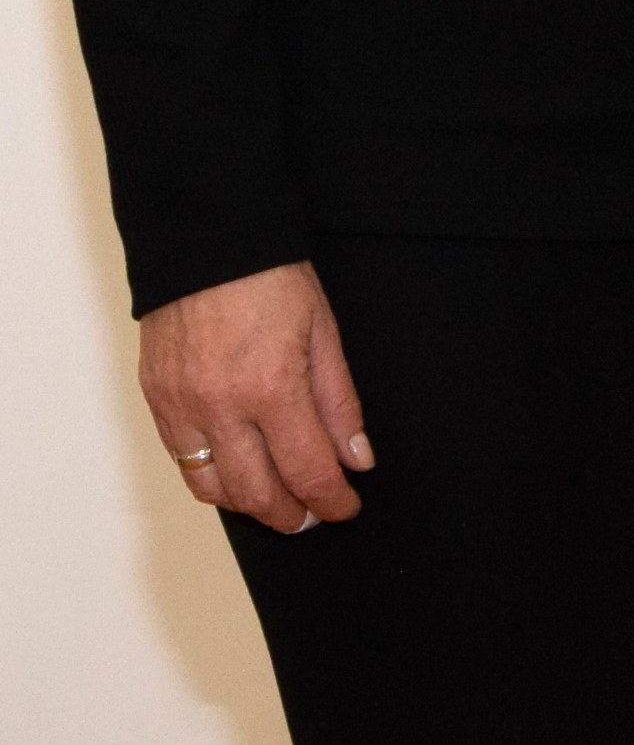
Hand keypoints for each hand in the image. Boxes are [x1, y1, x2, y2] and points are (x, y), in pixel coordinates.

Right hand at [140, 260, 372, 531]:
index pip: (306, 471)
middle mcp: (221, 408)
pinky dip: (211, 478)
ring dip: (248, 504)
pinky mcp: (157, 400)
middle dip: (291, 514)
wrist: (207, 239)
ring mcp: (182, 407)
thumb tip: (356, 460)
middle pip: (257, 494)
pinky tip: (237, 470)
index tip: (346, 507)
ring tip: (277, 498)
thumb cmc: (271, 276)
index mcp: (271, 388)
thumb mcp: (323, 330)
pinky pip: (181, 461)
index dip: (331, 500)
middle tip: (314, 514)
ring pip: (212, 490)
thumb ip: (339, 402)